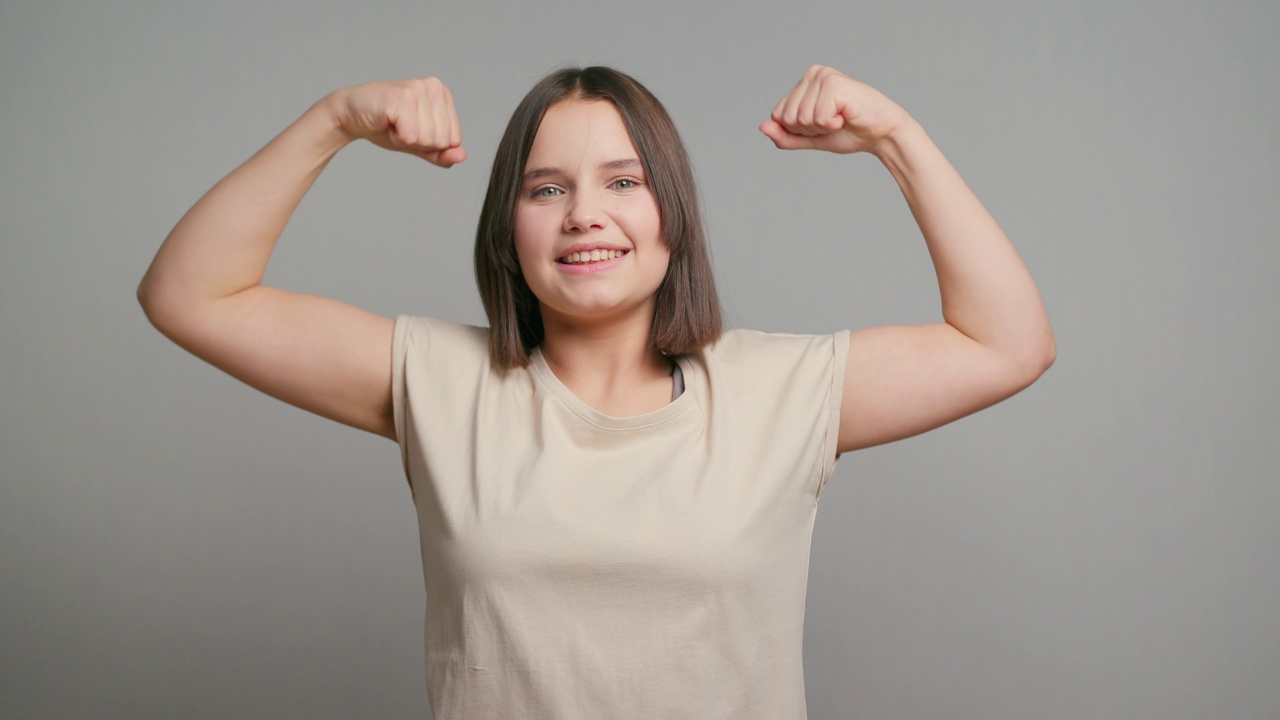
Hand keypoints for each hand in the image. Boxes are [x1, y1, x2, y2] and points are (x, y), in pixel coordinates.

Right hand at [327, 77, 466, 167]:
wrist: (350, 114)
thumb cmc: (385, 125)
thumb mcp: (419, 144)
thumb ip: (442, 153)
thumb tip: (462, 156)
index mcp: (443, 94)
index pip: (454, 139)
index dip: (430, 144)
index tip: (411, 129)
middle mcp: (435, 87)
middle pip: (443, 140)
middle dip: (418, 143)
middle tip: (400, 126)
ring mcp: (419, 90)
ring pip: (428, 139)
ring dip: (405, 140)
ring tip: (393, 124)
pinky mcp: (403, 99)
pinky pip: (411, 137)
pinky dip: (396, 139)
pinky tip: (386, 123)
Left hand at [760, 66, 909, 155]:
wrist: (881, 134)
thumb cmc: (849, 132)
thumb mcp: (810, 137)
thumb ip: (785, 135)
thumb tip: (762, 127)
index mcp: (804, 82)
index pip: (778, 115)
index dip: (799, 130)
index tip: (822, 124)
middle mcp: (812, 73)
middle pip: (787, 117)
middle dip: (809, 129)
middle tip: (833, 121)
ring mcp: (823, 76)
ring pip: (801, 119)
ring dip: (822, 127)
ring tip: (841, 118)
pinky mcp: (834, 84)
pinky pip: (817, 118)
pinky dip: (832, 125)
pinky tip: (846, 116)